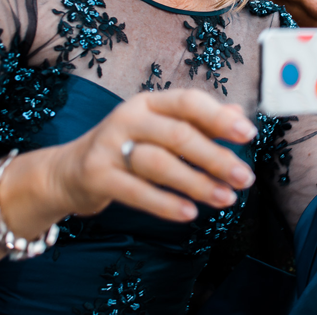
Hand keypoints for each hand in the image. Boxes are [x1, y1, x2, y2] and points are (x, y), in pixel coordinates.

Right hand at [50, 89, 257, 220]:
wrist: (67, 171)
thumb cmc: (126, 148)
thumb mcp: (160, 128)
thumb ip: (198, 122)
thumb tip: (239, 114)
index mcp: (149, 102)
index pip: (188, 102)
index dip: (220, 117)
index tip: (249, 135)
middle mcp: (128, 117)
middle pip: (179, 134)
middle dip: (215, 157)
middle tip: (244, 177)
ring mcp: (109, 146)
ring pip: (160, 163)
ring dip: (196, 183)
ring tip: (225, 199)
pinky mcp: (96, 175)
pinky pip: (136, 191)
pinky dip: (165, 204)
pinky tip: (190, 213)